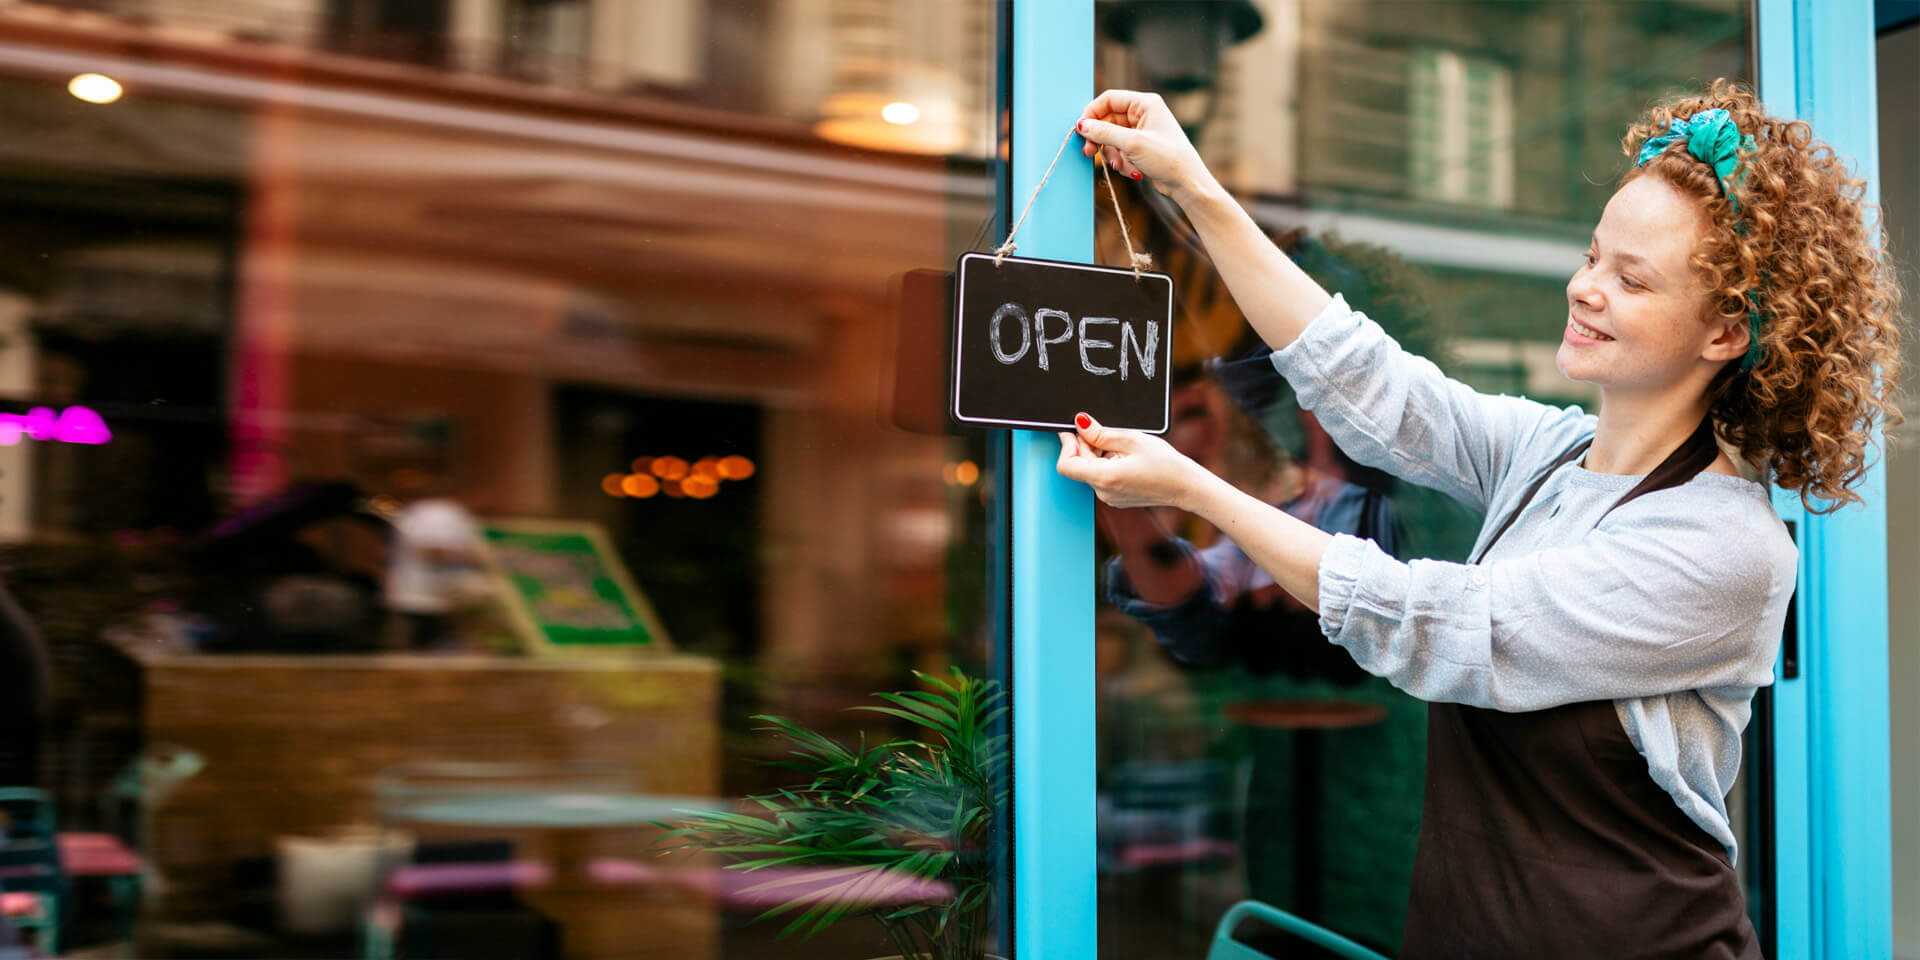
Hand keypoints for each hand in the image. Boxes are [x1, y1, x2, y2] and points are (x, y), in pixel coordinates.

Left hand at [1056, 412, 1213, 510]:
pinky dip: (1106, 464)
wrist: (1186, 486)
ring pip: (1090, 471)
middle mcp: (1103, 492)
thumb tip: (1081, 423)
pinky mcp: (1116, 498)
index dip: (1066, 446)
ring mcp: (1109, 497)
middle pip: (1079, 465)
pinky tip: (1125, 456)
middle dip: (1085, 446)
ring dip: (1097, 454)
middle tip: (1102, 431)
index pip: (1066, 465)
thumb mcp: (1132, 439)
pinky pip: (1102, 478)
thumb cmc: (1166, 464)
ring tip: (1121, 446)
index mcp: (1104, 477)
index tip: (1071, 431)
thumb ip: (1101, 433)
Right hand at [1076, 89, 1217, 203]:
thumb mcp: (1132, 144)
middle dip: (1100, 140)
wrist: (1186, 182)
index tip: (1081, 131)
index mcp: (1145, 103)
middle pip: (1107, 120)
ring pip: (1112, 138)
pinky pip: (1120, 150)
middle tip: (1089, 153)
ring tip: (1121, 167)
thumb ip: (1104, 132)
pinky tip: (1132, 171)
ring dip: (1112, 155)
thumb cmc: (1167, 158)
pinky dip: (1121, 161)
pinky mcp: (1140, 147)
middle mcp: (1143, 114)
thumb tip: (1081, 125)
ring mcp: (1141, 131)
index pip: (1109, 99)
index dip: (1092, 113)